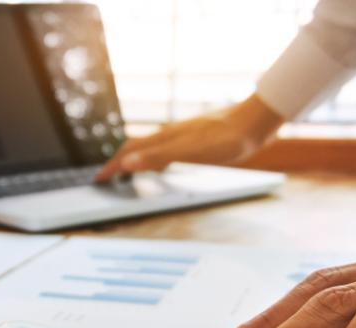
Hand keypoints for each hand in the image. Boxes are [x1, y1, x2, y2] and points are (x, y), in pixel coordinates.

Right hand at [95, 94, 284, 180]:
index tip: (99, 179)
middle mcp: (171, 134)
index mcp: (166, 138)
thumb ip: (159, 157)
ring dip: (137, 158)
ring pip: (152, 146)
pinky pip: (168, 148)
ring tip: (130, 170)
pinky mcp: (198, 138)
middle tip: (108, 175)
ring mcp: (184, 135)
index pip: (131, 151)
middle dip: (120, 160)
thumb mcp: (191, 152)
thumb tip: (127, 162)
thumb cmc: (227, 138)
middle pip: (137, 146)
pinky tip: (166, 162)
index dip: (113, 165)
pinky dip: (157, 157)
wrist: (256, 121)